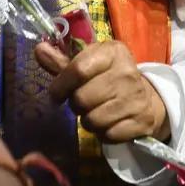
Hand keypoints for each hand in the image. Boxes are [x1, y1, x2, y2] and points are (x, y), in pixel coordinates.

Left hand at [35, 40, 169, 142]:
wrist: (145, 96)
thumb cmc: (106, 76)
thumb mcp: (87, 62)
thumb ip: (61, 60)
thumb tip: (39, 50)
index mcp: (112, 52)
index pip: (78, 70)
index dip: (61, 85)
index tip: (55, 94)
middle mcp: (127, 73)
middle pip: (83, 98)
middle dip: (74, 104)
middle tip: (79, 102)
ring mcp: (137, 98)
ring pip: (94, 120)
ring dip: (87, 120)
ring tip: (92, 111)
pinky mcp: (142, 122)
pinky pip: (109, 135)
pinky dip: (102, 133)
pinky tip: (106, 122)